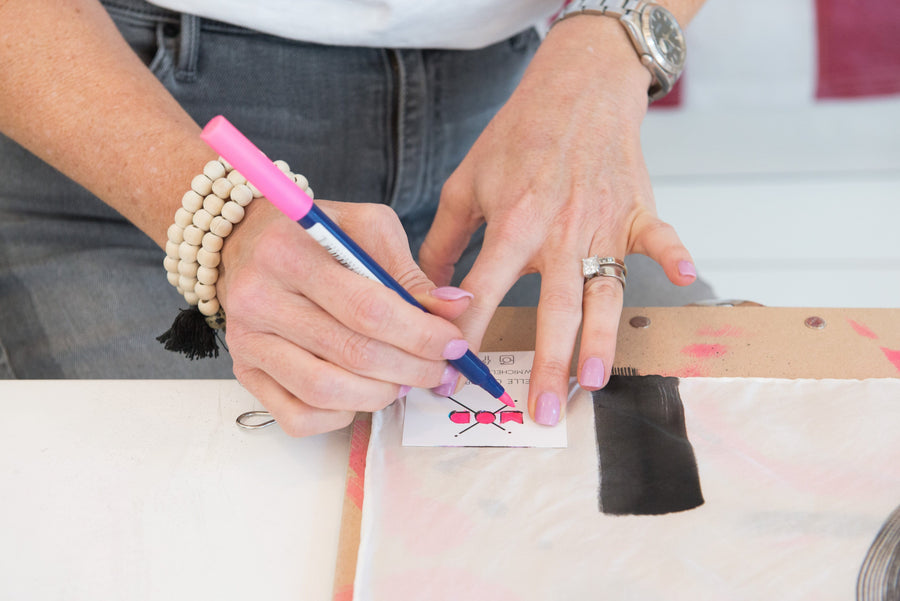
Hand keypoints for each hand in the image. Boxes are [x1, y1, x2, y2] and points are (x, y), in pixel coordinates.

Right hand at [218, 199, 472, 436]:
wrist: (247, 243)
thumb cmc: (315, 236)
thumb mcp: (366, 230)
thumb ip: (410, 273)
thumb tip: (457, 309)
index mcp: (290, 251)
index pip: (368, 309)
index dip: (421, 335)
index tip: (454, 344)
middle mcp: (259, 298)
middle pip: (352, 354)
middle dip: (413, 368)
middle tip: (441, 368)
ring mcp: (247, 340)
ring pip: (326, 391)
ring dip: (381, 395)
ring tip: (405, 380)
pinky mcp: (246, 372)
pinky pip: (298, 416)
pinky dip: (341, 415)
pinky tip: (362, 393)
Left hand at [418, 17, 695, 424]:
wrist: (574, 88)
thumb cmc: (517, 136)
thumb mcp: (466, 182)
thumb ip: (445, 239)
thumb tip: (424, 289)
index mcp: (513, 223)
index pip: (483, 290)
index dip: (465, 334)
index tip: (453, 374)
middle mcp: (559, 231)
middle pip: (552, 309)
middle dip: (546, 364)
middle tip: (540, 412)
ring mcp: (601, 224)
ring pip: (604, 292)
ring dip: (602, 337)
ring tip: (596, 380)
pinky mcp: (634, 212)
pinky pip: (659, 237)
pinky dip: (674, 256)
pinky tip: (686, 281)